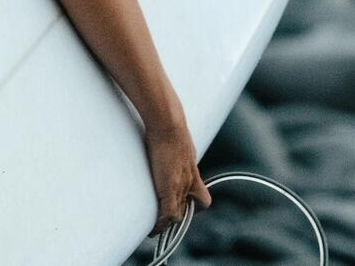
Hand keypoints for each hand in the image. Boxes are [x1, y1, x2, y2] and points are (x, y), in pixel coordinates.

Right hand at [143, 120, 210, 238]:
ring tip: (156, 230)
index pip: (201, 197)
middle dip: (178, 218)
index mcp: (193, 170)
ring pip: (178, 216)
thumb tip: (164, 139)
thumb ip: (176, 147)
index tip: (180, 207)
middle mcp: (190, 181)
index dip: (192, 205)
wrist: (168, 124)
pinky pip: (167, 215)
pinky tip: (153, 229)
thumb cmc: (169, 125)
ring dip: (167, 224)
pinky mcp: (169, 189)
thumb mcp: (178, 139)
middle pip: (190, 209)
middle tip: (165, 223)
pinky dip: (160, 224)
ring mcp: (181, 186)